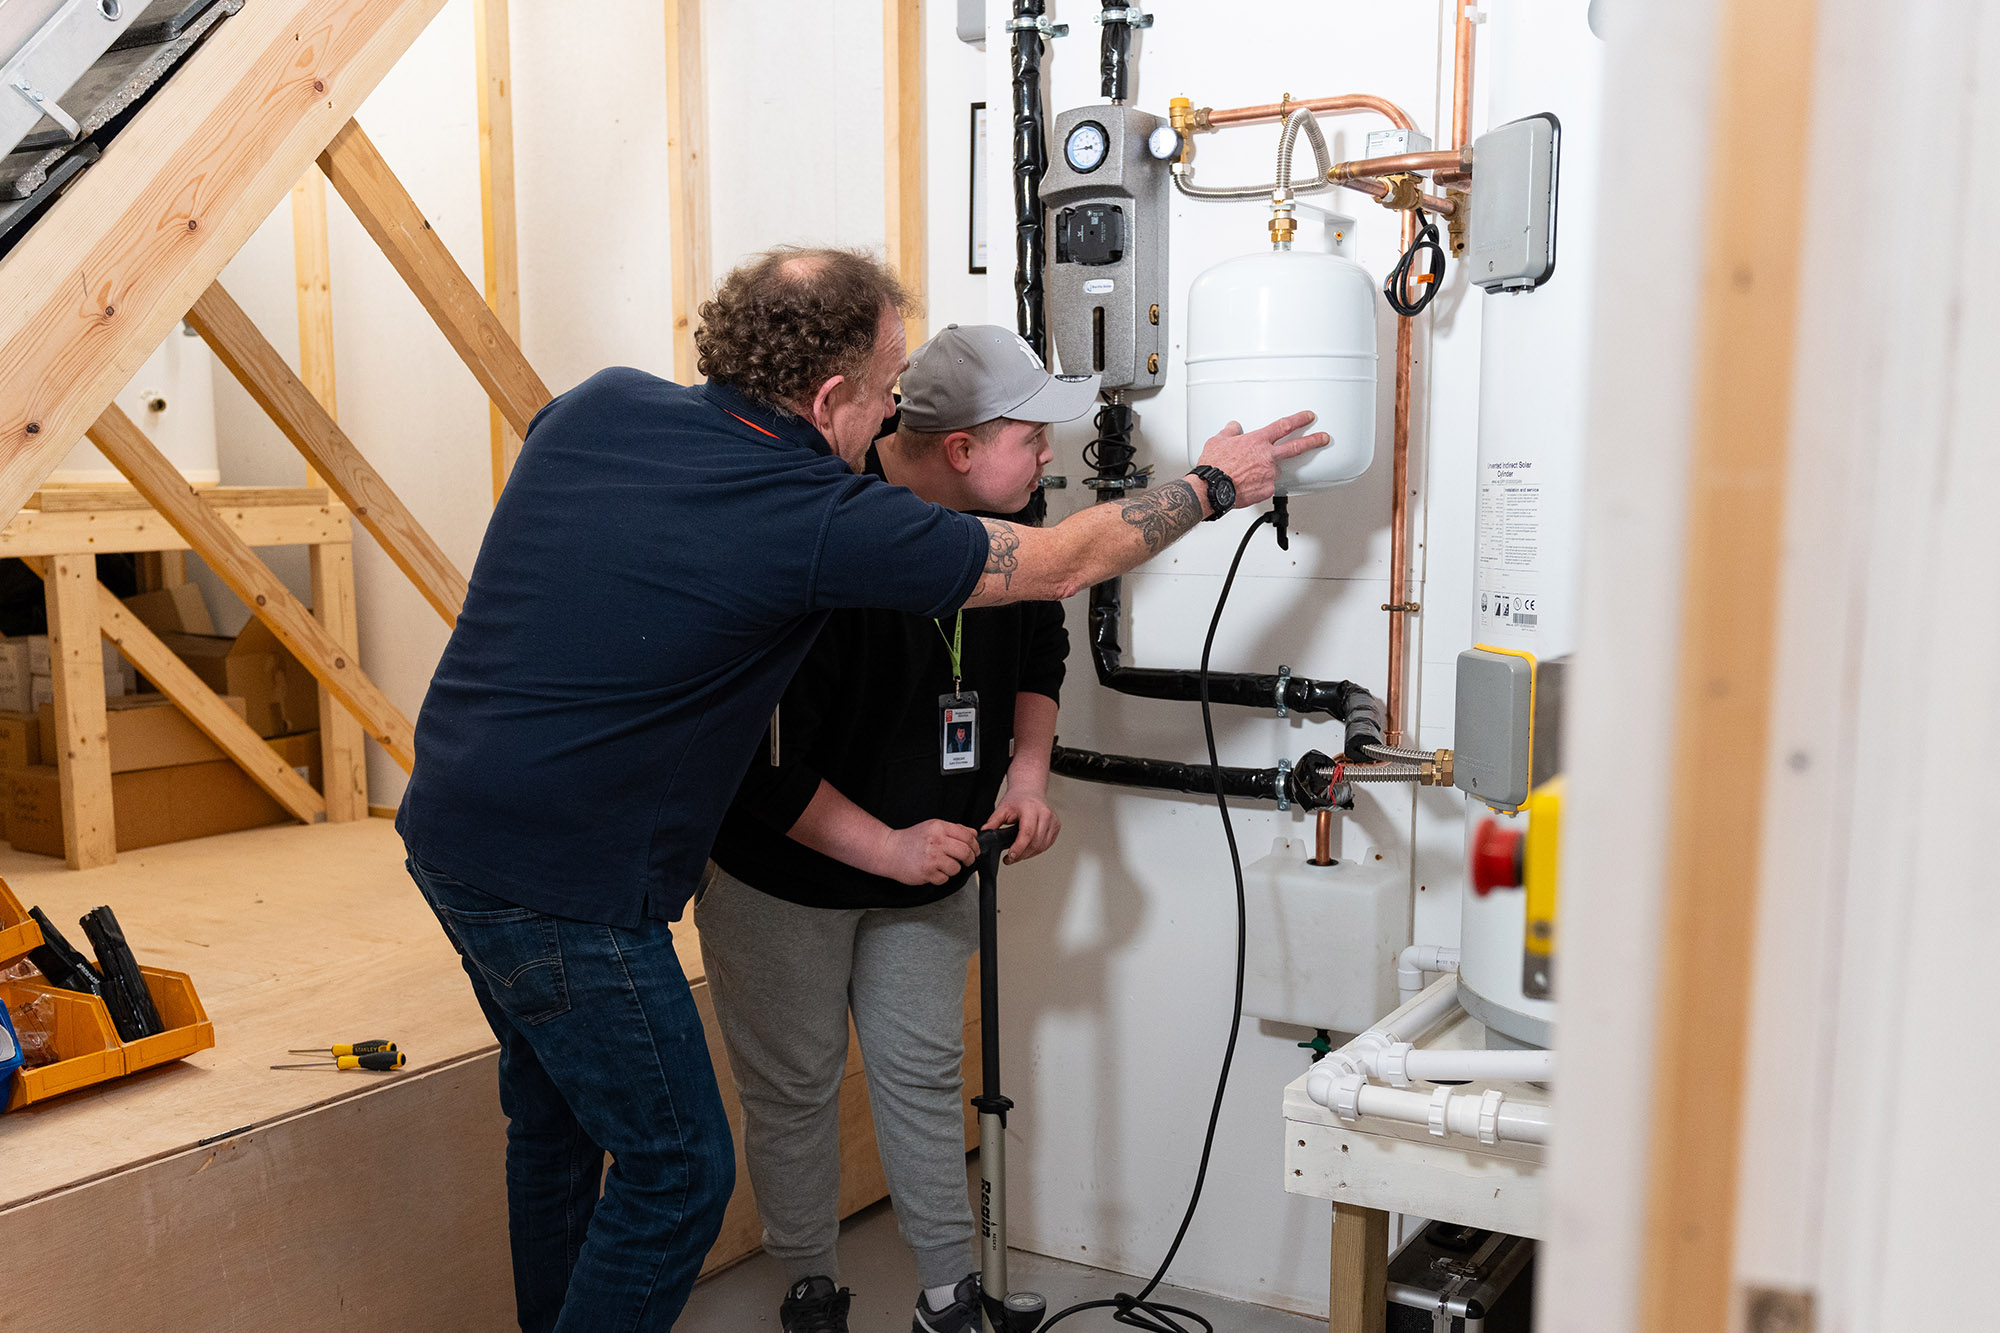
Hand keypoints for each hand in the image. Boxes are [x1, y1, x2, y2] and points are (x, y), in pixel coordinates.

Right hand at [874, 819, 979, 885]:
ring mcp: (932, 857)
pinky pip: (944, 878)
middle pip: (966, 852)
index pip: (967, 836)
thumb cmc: (911, 839)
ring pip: (956, 868)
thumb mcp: (932, 827)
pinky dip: (941, 877)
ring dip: (953, 869)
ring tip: (942, 865)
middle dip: (969, 859)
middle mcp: (936, 841)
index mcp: (939, 827)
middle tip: (966, 861)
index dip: (975, 845)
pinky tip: (932, 870)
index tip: (974, 850)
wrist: (889, 850)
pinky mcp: (927, 872)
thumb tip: (974, 834)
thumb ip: (955, 829)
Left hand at [985, 792, 1059, 863]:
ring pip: (1042, 846)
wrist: (1030, 790)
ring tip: (1018, 854)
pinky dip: (1037, 850)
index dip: (1019, 847)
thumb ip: (993, 822)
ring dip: (1029, 854)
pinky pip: (1047, 844)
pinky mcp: (1056, 826)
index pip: (1027, 833)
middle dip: (1022, 854)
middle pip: (1035, 842)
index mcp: (1031, 809)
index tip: (1011, 856)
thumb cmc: (1018, 798)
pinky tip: (1028, 849)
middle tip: (1010, 858)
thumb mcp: (1002, 808)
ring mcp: (1052, 821)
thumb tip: (985, 833)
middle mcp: (1044, 814)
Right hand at [1193, 412, 1330, 508]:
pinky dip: (1259, 485)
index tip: (1309, 417)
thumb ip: (1230, 432)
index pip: (1283, 426)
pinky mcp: (1267, 490)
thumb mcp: (1218, 441)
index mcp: (1257, 441)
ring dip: (1266, 470)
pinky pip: (1266, 486)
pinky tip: (1247, 485)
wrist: (1212, 488)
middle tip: (1324, 438)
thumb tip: (1233, 427)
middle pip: (1296, 447)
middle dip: (1313, 441)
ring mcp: (1269, 474)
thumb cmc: (1214, 466)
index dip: (1299, 420)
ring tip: (1248, 474)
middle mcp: (1267, 456)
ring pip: (1274, 470)